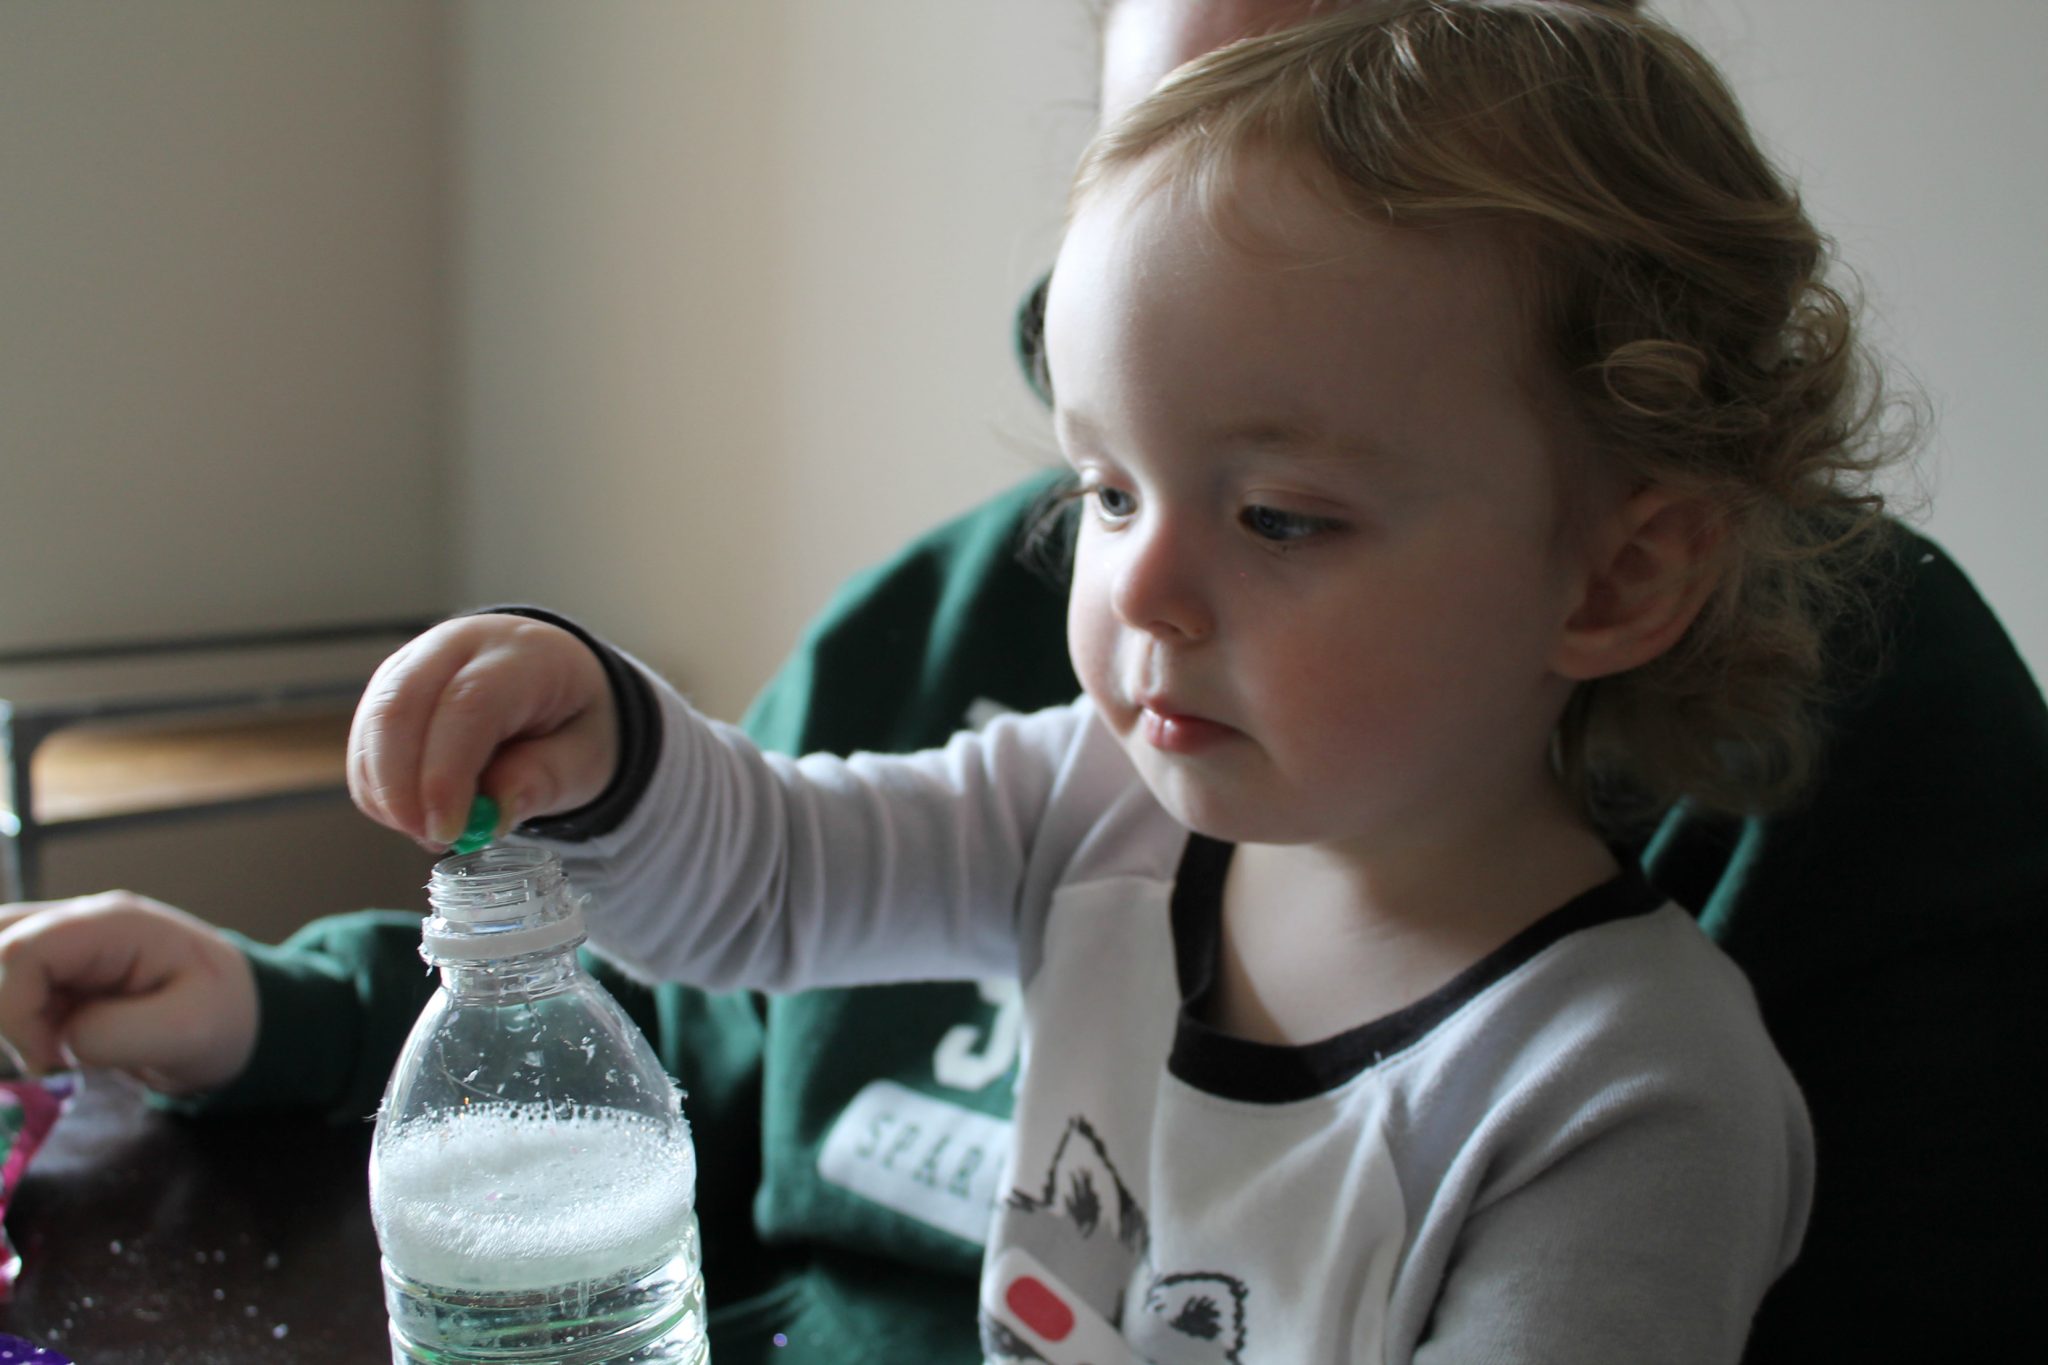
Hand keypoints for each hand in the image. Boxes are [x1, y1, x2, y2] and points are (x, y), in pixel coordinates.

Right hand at [0, 891, 259, 1093]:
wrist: (240, 1016)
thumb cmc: (223, 1017)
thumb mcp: (189, 1033)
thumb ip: (115, 1034)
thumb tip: (60, 1037)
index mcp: (117, 925)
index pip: (25, 950)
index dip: (15, 1010)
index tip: (49, 1059)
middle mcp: (84, 921)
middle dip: (5, 1010)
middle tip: (46, 1056)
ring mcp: (69, 940)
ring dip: (7, 1012)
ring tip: (50, 1048)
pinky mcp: (58, 966)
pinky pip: (6, 979)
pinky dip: (13, 1016)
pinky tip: (50, 1042)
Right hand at [348, 614, 618, 849]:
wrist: (555, 679)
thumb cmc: (572, 719)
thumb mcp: (585, 756)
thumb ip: (545, 781)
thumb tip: (492, 816)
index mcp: (521, 653)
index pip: (469, 704)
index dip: (447, 772)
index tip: (449, 831)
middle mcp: (457, 646)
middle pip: (402, 708)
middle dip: (403, 788)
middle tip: (432, 840)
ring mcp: (414, 663)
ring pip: (374, 727)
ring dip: (389, 794)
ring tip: (437, 831)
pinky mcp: (387, 688)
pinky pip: (365, 744)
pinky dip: (379, 790)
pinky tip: (417, 814)